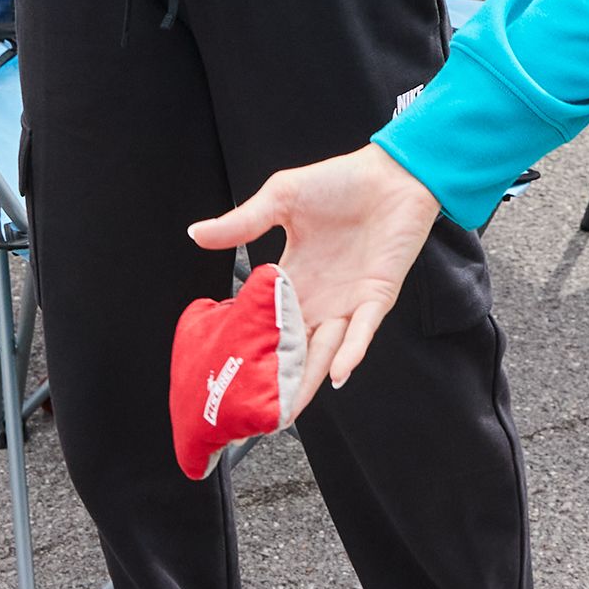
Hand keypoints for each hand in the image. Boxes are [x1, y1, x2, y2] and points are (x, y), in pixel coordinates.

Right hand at [190, 145, 440, 414]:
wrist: (393, 171)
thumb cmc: (341, 181)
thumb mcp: (282, 198)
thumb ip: (242, 223)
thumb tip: (195, 233)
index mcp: (292, 278)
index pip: (264, 323)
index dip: (245, 349)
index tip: (220, 379)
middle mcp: (319, 298)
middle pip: (291, 349)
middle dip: (272, 383)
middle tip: (247, 416)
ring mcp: (348, 300)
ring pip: (324, 351)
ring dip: (307, 380)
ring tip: (285, 412)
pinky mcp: (377, 295)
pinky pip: (362, 330)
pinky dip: (350, 352)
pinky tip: (336, 373)